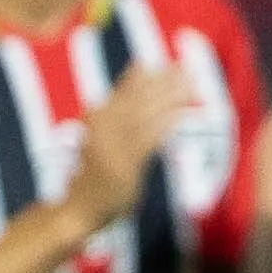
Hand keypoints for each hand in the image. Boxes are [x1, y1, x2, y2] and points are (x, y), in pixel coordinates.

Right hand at [52, 61, 188, 238]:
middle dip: (165, 81)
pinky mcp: (124, 163)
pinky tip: (185, 112)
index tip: (172, 64)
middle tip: (189, 68)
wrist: (78, 208)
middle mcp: (103, 126)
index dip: (149, 74)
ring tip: (193, 84)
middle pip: (139, 97)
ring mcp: (112, 144)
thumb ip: (118, 117)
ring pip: (146, 113)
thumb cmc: (94, 175)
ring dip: (171, 96)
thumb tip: (137, 94)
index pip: (125, 88)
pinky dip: (168, 122)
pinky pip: (151, 137)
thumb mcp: (100, 139)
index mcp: (96, 116)